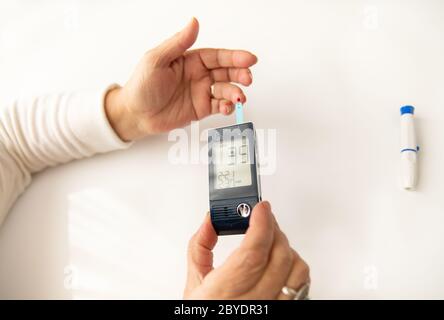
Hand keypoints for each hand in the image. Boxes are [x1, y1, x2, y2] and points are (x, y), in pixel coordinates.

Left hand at [105, 17, 257, 140]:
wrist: (135, 114)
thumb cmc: (142, 86)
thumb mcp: (156, 60)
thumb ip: (178, 43)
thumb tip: (194, 22)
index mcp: (190, 60)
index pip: (217, 56)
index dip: (234, 57)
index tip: (248, 59)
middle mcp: (199, 75)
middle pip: (226, 72)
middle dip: (240, 74)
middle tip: (248, 79)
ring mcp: (201, 92)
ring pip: (226, 90)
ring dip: (235, 92)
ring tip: (239, 97)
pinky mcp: (201, 109)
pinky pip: (219, 106)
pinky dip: (227, 107)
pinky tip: (227, 107)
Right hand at [184, 201, 309, 299]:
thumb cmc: (206, 311)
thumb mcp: (194, 281)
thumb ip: (200, 246)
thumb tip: (211, 220)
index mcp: (225, 291)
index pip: (253, 252)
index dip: (261, 225)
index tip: (260, 208)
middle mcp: (253, 301)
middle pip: (278, 255)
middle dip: (273, 228)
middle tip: (263, 217)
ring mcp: (272, 306)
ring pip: (296, 269)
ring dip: (287, 247)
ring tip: (272, 238)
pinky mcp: (284, 308)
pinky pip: (302, 284)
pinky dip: (296, 265)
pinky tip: (284, 260)